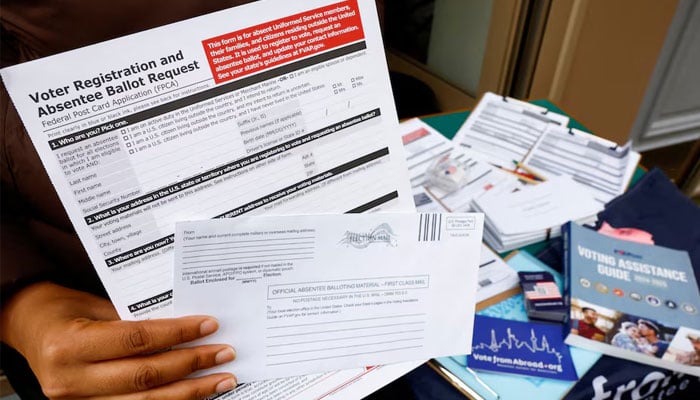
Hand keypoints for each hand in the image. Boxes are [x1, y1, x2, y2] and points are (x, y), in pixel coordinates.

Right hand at [1, 282, 236, 398]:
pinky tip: (195, 394)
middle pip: (144, 376)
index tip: (209, 325)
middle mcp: (70, 379)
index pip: (136, 340)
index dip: (177, 333)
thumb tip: (188, 327)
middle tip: (224, 353)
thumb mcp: (97, 305)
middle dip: (191, 364)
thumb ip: (136, 319)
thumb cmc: (64, 310)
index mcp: (69, 345)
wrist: (30, 328)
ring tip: (221, 379)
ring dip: (190, 392)